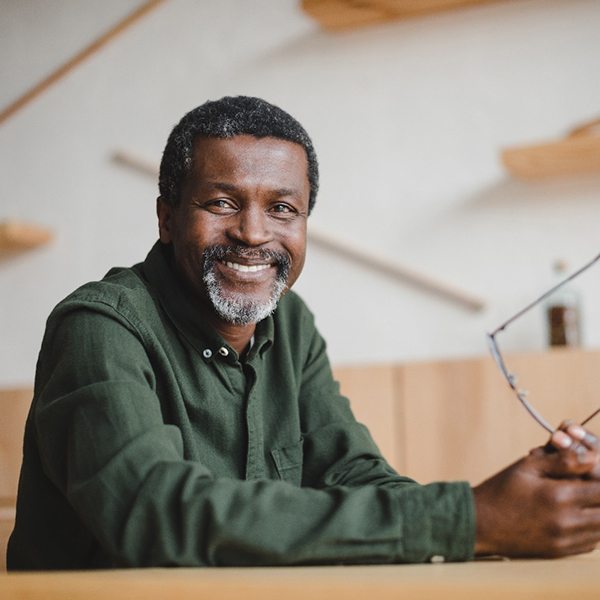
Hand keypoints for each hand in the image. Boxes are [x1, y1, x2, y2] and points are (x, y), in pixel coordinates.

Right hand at [473, 423, 599, 557]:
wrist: (480, 523)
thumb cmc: (501, 490)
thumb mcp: (528, 466)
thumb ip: (562, 460)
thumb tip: (593, 457)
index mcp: (559, 496)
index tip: (591, 470)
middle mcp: (567, 522)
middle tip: (588, 486)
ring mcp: (565, 540)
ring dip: (598, 513)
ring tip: (584, 499)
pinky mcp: (561, 552)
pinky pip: (591, 544)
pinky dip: (591, 530)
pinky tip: (576, 516)